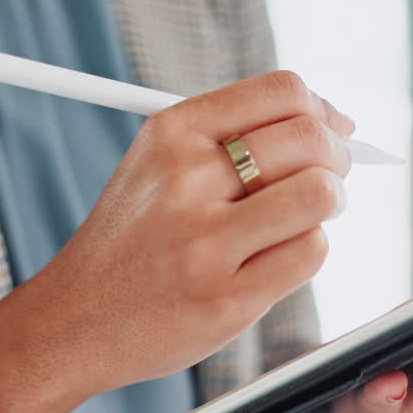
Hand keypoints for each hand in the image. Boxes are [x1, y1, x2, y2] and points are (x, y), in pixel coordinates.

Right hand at [0, 71, 354, 412]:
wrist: (75, 320)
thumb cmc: (134, 240)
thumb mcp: (159, 165)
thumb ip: (234, 136)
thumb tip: (335, 122)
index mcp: (171, 133)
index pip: (283, 92)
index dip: (323, 113)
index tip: (331, 133)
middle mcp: (185, 179)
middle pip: (310, 140)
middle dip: (337, 160)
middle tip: (329, 181)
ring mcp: (205, 242)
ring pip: (319, 195)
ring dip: (329, 206)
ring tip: (303, 219)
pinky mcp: (227, 299)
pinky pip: (310, 252)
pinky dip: (307, 250)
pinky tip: (276, 257)